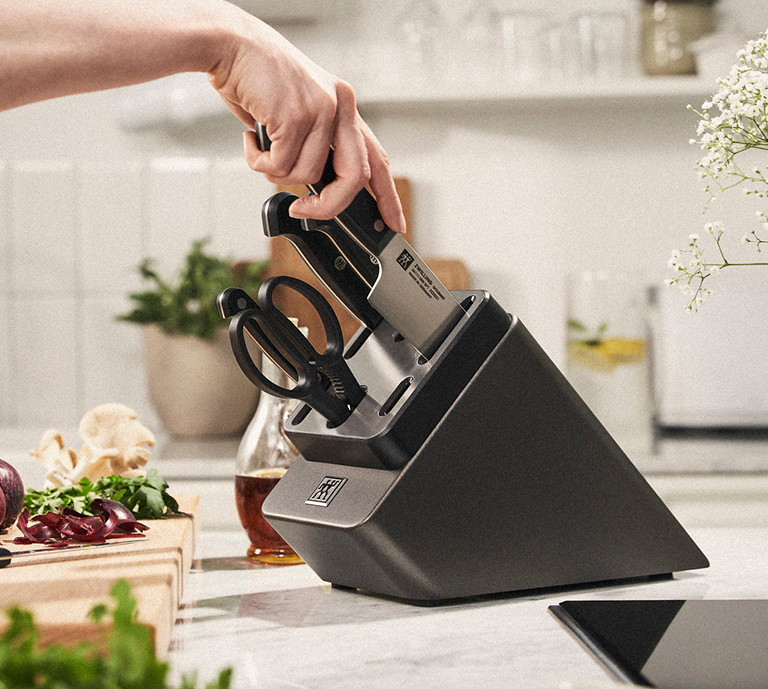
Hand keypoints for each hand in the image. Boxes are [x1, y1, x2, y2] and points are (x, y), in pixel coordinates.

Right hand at [210, 23, 405, 232]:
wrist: (231, 45)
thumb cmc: (259, 80)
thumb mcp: (301, 112)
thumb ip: (317, 144)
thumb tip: (318, 186)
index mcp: (345, 106)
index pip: (377, 158)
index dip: (387, 196)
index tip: (393, 223)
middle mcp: (340, 106)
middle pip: (355, 177)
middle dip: (329, 205)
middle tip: (304, 210)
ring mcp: (321, 110)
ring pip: (307, 175)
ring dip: (276, 173)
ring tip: (261, 148)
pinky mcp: (296, 115)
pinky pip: (280, 165)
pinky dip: (259, 162)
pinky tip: (251, 140)